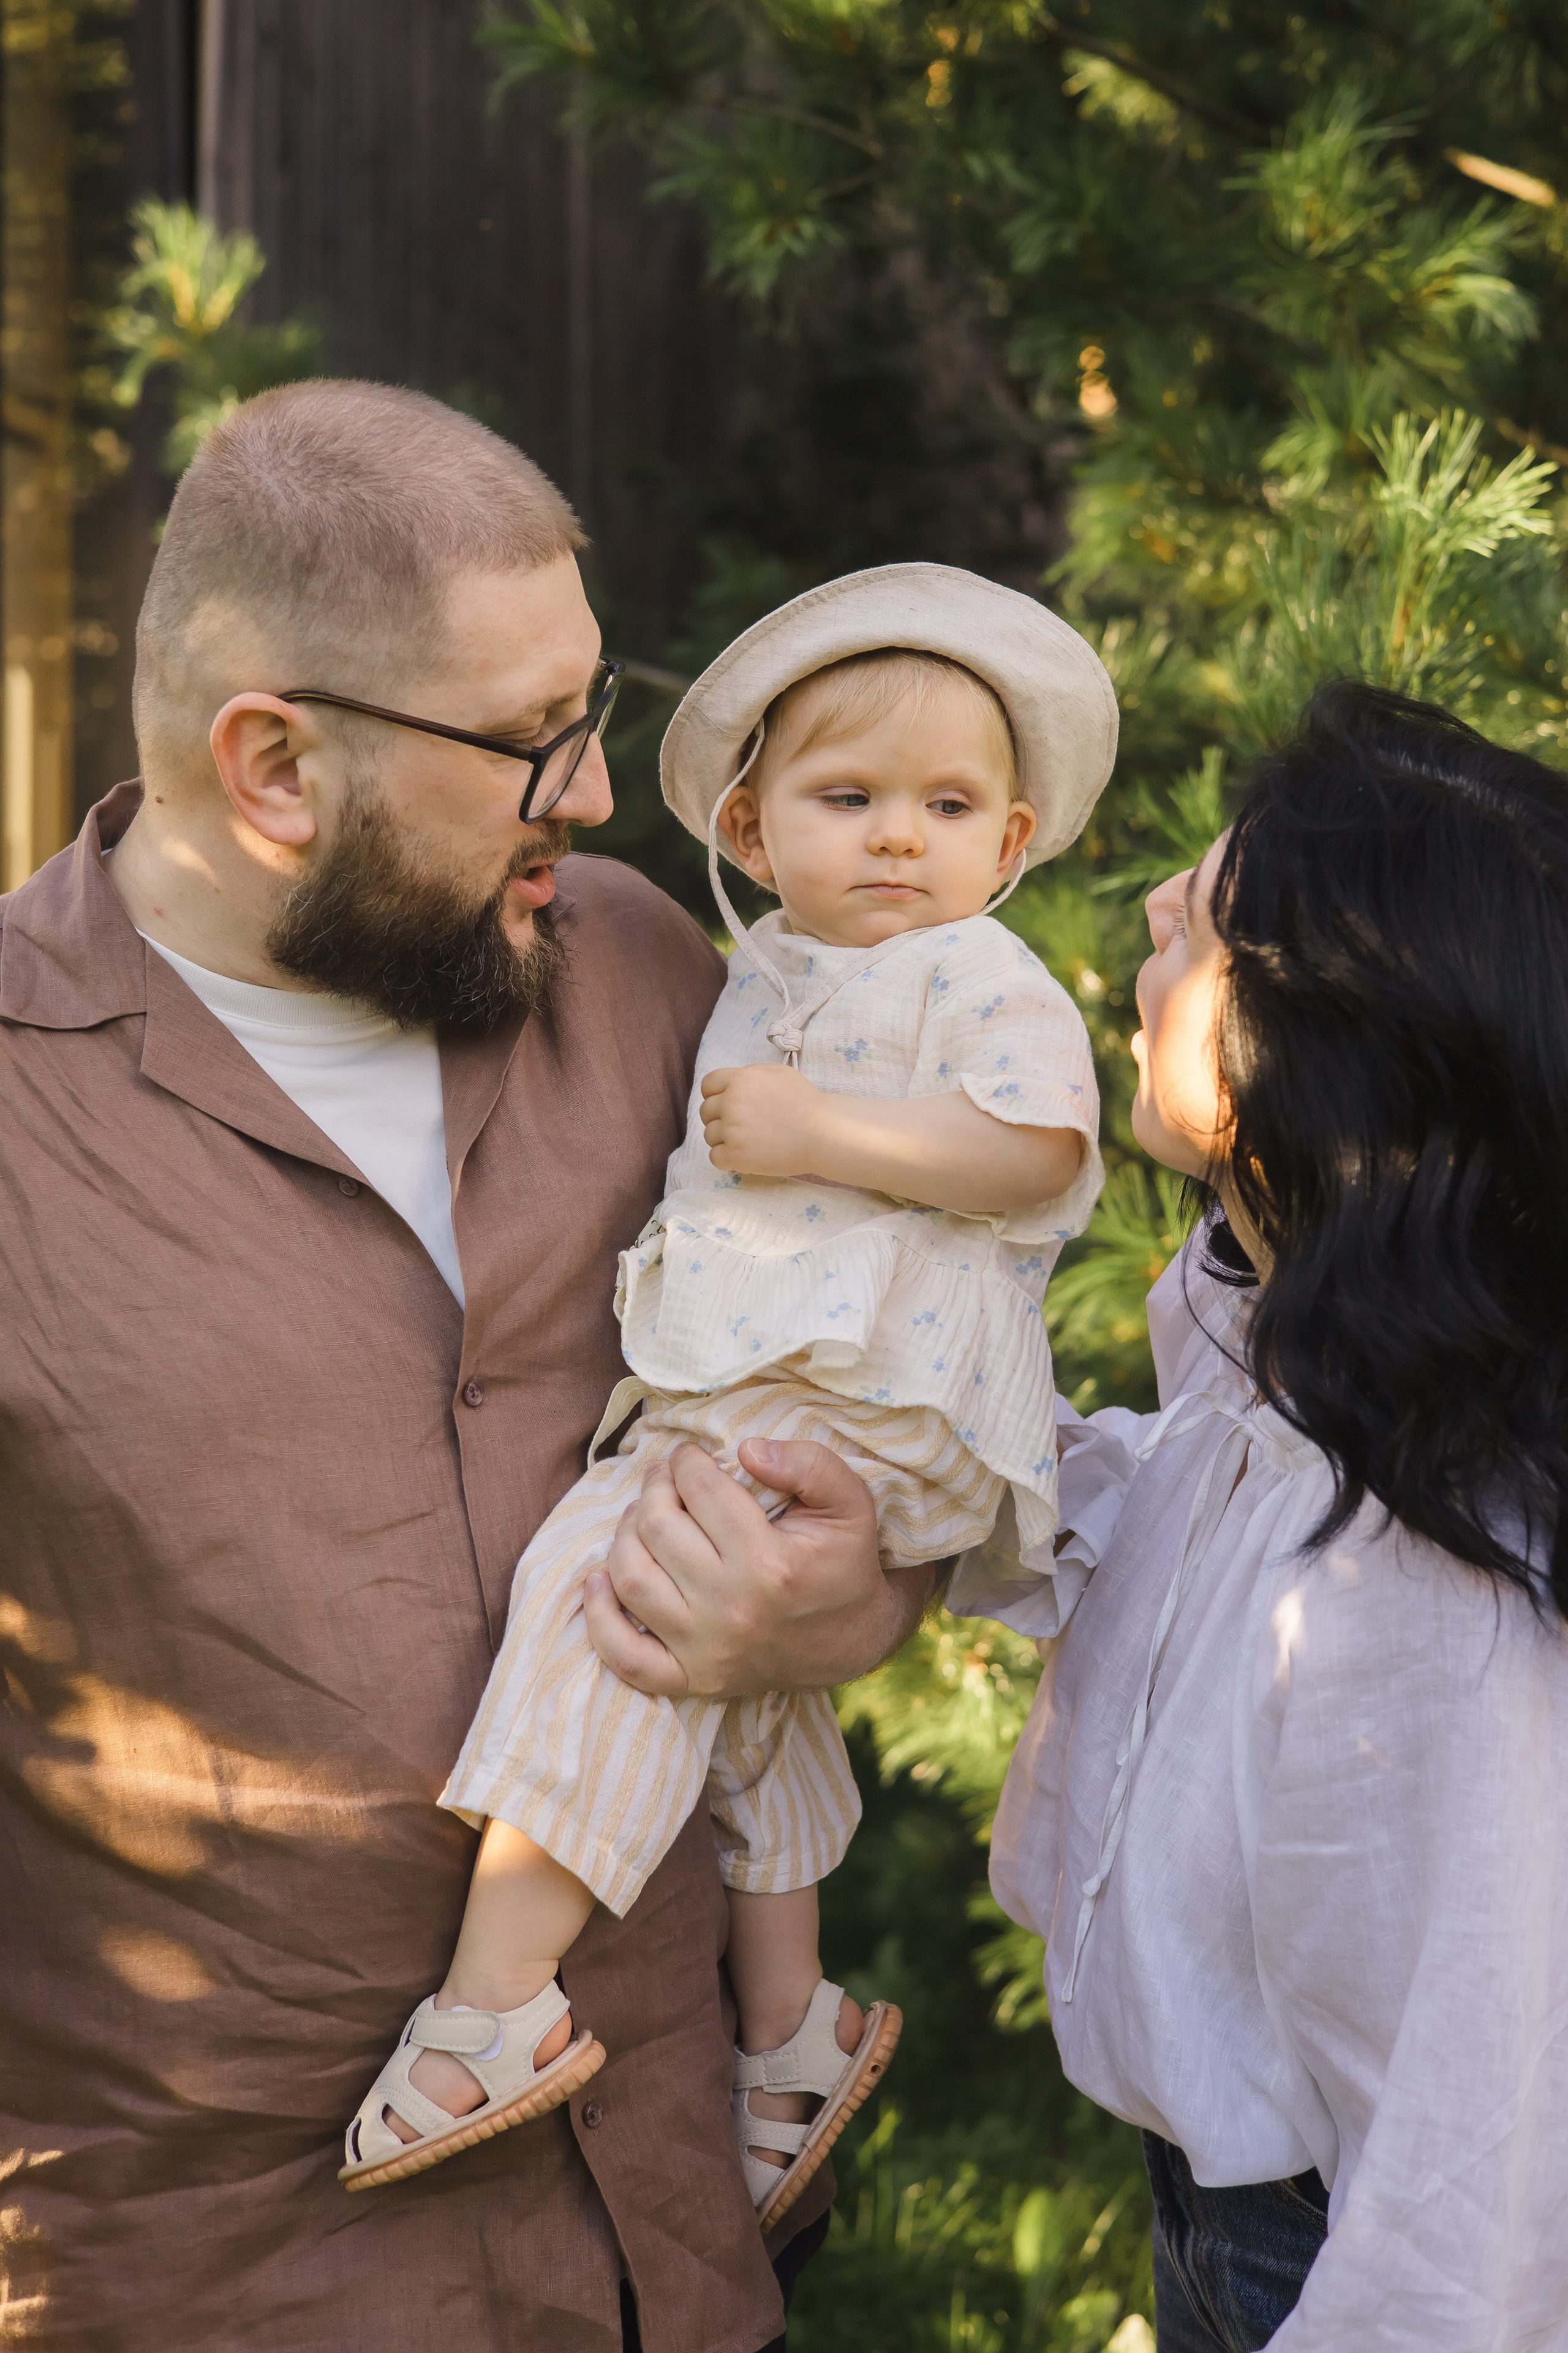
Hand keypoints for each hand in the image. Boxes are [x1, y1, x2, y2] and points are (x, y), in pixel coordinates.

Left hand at [582, 1438, 936, 1698]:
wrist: (853, 1640)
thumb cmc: (845, 1561)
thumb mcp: (851, 1503)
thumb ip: (810, 1464)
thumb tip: (746, 1450)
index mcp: (773, 1564)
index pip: (702, 1490)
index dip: (688, 1460)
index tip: (691, 1456)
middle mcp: (733, 1610)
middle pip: (658, 1527)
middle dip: (656, 1487)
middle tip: (666, 1478)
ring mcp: (707, 1651)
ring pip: (631, 1578)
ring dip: (625, 1535)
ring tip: (642, 1516)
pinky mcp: (692, 1680)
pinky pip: (624, 1656)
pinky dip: (600, 1617)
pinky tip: (599, 1580)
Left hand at [700, 1064, 823, 1178]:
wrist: (822, 1132)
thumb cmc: (805, 1102)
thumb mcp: (778, 1073)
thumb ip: (750, 1075)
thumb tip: (732, 1084)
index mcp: (740, 1080)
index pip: (707, 1085)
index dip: (714, 1095)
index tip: (724, 1106)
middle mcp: (731, 1102)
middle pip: (706, 1112)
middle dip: (719, 1119)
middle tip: (741, 1127)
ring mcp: (732, 1130)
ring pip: (709, 1136)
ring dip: (724, 1140)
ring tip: (748, 1141)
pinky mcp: (736, 1155)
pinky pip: (715, 1157)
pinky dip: (727, 1159)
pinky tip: (745, 1155)